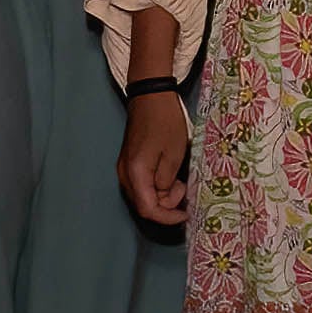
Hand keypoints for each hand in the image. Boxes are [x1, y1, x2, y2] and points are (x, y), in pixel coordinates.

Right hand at [118, 86, 191, 225]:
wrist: (150, 95)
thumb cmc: (165, 122)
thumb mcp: (174, 154)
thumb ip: (167, 182)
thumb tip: (164, 196)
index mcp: (135, 173)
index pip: (148, 209)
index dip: (168, 217)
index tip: (186, 214)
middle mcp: (125, 174)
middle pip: (143, 205)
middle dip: (167, 205)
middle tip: (185, 188)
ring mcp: (125, 168)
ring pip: (143, 195)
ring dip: (163, 195)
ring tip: (180, 180)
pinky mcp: (129, 162)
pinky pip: (142, 184)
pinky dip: (157, 186)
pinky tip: (170, 176)